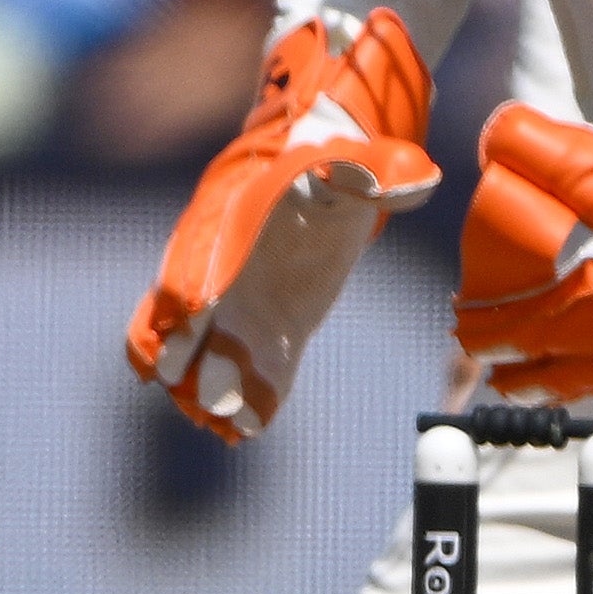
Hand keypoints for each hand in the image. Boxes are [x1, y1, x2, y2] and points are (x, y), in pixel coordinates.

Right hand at [126, 11, 437, 438]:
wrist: (325, 180)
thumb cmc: (334, 165)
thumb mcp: (353, 161)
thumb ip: (376, 172)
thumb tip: (413, 180)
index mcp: (229, 221)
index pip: (194, 255)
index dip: (186, 284)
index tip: (187, 314)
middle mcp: (219, 268)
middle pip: (179, 316)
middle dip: (179, 353)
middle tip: (187, 389)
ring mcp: (237, 307)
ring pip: (202, 355)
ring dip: (204, 390)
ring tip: (221, 425)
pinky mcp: (267, 335)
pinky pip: (248, 374)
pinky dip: (245, 402)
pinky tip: (246, 433)